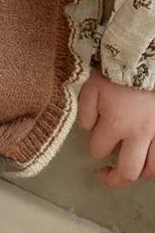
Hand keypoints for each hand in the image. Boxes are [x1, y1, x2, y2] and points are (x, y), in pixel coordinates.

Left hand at [77, 68, 154, 186]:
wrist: (149, 53)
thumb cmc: (119, 67)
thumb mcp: (92, 87)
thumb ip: (85, 113)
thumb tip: (90, 129)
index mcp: (117, 124)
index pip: (97, 150)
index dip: (94, 147)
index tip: (96, 139)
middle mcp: (141, 133)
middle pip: (129, 172)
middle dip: (114, 179)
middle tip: (106, 174)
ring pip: (154, 168)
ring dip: (141, 172)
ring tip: (133, 168)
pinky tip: (150, 156)